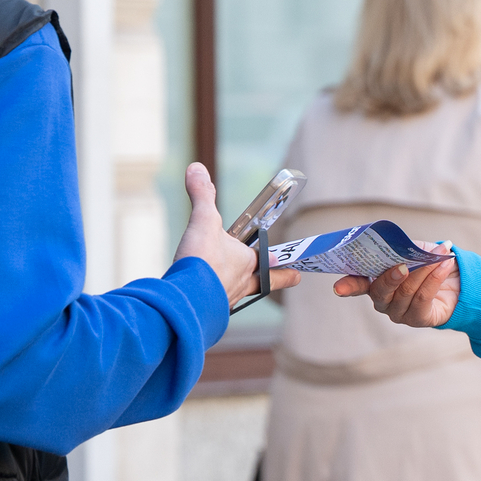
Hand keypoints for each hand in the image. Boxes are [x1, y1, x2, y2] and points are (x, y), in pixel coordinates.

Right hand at [174, 163, 295, 310]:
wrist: (182, 302)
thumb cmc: (202, 262)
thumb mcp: (203, 222)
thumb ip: (202, 195)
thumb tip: (196, 167)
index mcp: (247, 263)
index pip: (271, 265)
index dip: (284, 270)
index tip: (297, 274)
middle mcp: (240, 284)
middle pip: (263, 285)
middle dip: (277, 281)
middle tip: (292, 280)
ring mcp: (223, 300)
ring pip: (237, 294)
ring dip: (238, 288)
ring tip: (235, 285)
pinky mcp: (206, 312)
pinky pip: (214, 305)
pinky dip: (212, 299)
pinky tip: (204, 297)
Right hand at [336, 251, 459, 327]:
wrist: (454, 279)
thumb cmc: (426, 263)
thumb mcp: (411, 251)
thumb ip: (399, 249)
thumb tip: (395, 241)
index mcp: (374, 282)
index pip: (357, 285)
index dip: (347, 286)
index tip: (338, 288)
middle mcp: (383, 301)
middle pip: (381, 292)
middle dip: (391, 278)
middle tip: (403, 266)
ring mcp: (399, 312)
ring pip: (406, 292)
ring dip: (423, 271)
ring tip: (437, 256)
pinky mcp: (418, 319)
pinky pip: (423, 298)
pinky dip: (434, 279)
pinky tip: (443, 265)